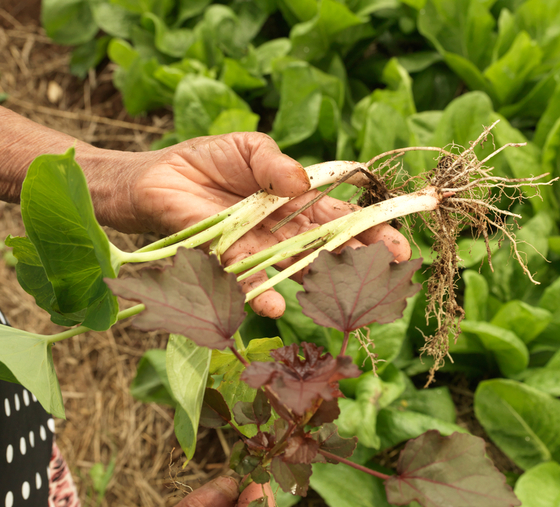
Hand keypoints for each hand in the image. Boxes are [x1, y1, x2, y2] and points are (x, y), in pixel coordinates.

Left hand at [102, 132, 410, 317]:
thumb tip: (301, 183)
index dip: (372, 229)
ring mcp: (259, 249)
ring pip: (293, 269)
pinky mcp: (226, 260)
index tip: (400, 243)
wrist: (159, 177)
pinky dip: (259, 291)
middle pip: (328, 248)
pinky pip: (246, 277)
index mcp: (299, 204)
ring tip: (342, 295)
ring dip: (317, 283)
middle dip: (360, 257)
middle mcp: (285, 233)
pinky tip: (275, 305)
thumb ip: (276, 163)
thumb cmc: (210, 160)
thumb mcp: (249, 148)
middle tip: (391, 267)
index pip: (342, 219)